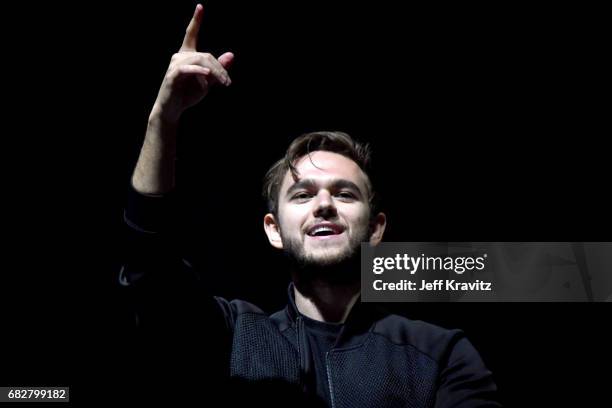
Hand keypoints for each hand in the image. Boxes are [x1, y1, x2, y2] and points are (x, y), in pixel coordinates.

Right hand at [152, 4, 233, 122]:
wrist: (172, 109)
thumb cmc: (188, 94)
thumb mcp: (208, 82)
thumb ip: (218, 69)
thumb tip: (232, 55)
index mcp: (187, 55)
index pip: (191, 34)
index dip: (196, 20)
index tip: (200, 7)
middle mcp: (179, 56)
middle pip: (206, 55)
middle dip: (220, 68)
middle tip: (228, 83)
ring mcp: (174, 65)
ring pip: (200, 61)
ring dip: (215, 73)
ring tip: (222, 84)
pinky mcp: (172, 75)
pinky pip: (188, 69)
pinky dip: (199, 72)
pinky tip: (207, 74)